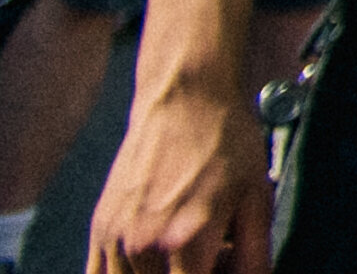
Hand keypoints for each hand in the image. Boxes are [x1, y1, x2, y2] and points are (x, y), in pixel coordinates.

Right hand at [93, 84, 266, 273]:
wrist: (185, 99)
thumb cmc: (226, 143)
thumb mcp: (257, 199)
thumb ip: (255, 256)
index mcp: (187, 243)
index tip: (223, 268)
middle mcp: (143, 247)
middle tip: (215, 259)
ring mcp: (114, 242)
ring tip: (189, 257)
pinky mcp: (99, 232)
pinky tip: (156, 262)